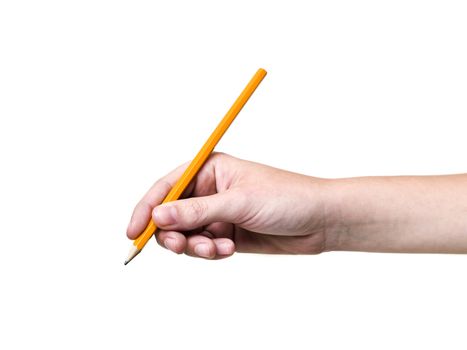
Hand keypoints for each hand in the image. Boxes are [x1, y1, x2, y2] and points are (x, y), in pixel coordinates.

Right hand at [127, 153, 327, 258]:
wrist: (320, 221)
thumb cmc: (287, 198)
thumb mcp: (238, 202)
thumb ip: (196, 212)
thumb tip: (157, 217)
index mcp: (210, 169)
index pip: (167, 186)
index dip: (147, 208)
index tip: (134, 231)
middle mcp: (210, 190)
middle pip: (171, 214)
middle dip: (173, 233)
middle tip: (181, 246)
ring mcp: (218, 214)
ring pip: (186, 234)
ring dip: (194, 246)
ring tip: (216, 249)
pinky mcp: (226, 234)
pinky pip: (204, 247)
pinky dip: (210, 252)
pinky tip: (228, 250)